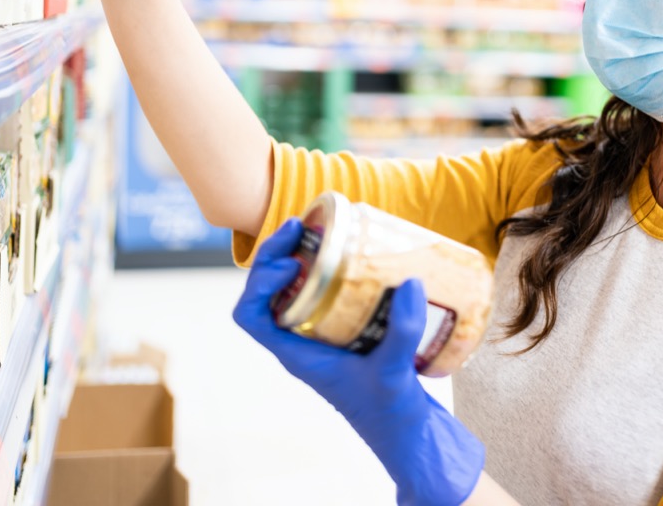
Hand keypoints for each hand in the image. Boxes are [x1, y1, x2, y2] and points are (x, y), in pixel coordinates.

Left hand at [234, 218, 484, 505]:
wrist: (411, 437)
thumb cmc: (392, 415)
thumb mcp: (394, 373)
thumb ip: (403, 333)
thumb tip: (412, 282)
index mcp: (298, 355)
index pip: (250, 317)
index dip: (258, 284)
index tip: (289, 264)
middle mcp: (305, 342)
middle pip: (268, 292)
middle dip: (277, 255)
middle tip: (301, 226)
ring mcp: (326, 335)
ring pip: (296, 290)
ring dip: (301, 257)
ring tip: (321, 230)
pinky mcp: (350, 330)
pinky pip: (328, 294)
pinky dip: (334, 271)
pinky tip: (356, 255)